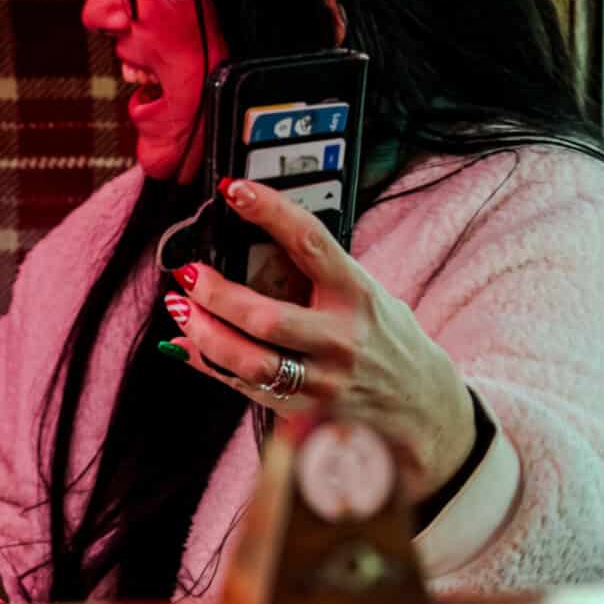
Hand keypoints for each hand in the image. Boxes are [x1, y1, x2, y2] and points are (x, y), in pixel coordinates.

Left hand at [163, 178, 477, 503]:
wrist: (423, 407)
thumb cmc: (386, 340)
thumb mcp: (366, 295)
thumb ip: (318, 276)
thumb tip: (250, 244)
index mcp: (358, 295)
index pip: (310, 244)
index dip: (269, 212)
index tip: (235, 191)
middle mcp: (341, 339)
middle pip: (266, 317)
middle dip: (216, 293)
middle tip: (188, 272)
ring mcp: (323, 381)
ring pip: (249, 361)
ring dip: (204, 333)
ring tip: (180, 308)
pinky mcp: (304, 412)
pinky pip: (243, 388)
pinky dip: (208, 363)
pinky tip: (187, 344)